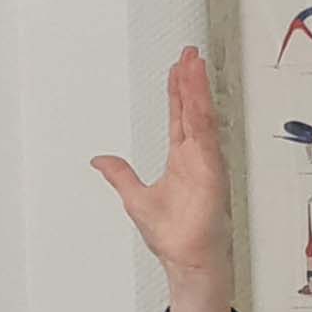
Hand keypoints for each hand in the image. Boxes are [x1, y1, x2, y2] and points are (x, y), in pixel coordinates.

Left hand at [94, 46, 233, 311]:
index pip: (180, 117)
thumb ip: (120, 174)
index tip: (178, 68)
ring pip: (202, 116)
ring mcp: (207, 161)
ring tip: (194, 62)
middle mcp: (197, 156)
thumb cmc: (173, 234)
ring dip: (198, 89)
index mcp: (183, 159)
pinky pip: (207, 135)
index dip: (179, 91)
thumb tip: (100, 160)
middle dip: (191, 80)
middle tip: (189, 53)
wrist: (188, 258)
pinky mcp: (211, 170)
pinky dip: (203, 112)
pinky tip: (199, 94)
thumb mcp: (134, 196)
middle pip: (193, 110)